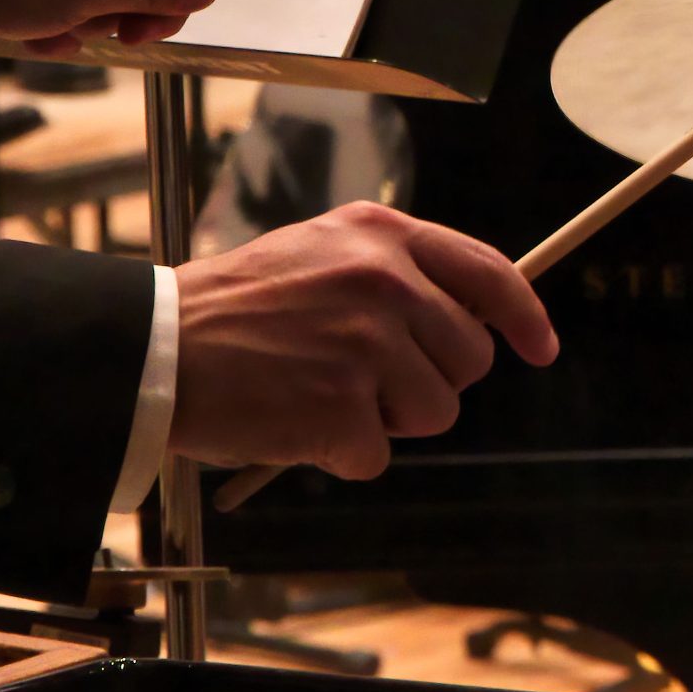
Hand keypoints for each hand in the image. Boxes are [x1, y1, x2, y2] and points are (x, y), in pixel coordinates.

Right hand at [170, 203, 558, 478]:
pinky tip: (296, 423)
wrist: (151, 349)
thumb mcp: (320, 255)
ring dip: (388, 421)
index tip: (541, 348)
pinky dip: (342, 454)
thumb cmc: (233, 311)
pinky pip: (378, 455)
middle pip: (470, 359)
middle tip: (363, 378)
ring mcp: (366, 344)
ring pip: (437, 413)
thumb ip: (396, 275)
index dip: (524, 317)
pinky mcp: (341, 406)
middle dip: (431, 381)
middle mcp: (385, 282)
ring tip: (323, 395)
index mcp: (382, 236)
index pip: (490, 273)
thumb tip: (477, 321)